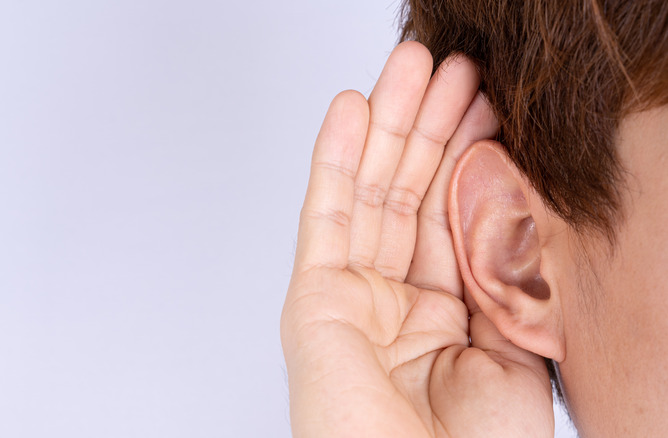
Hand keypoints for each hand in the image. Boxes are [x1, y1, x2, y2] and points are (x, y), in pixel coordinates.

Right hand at [281, 42, 553, 436]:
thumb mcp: (513, 345)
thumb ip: (498, 270)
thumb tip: (496, 193)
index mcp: (442, 313)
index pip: (452, 216)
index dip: (469, 157)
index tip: (488, 102)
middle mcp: (391, 298)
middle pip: (410, 195)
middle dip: (430, 127)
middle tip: (448, 65)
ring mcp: (349, 294)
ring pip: (370, 194)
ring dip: (389, 127)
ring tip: (409, 67)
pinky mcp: (312, 297)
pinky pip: (326, 216)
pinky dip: (336, 162)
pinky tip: (352, 111)